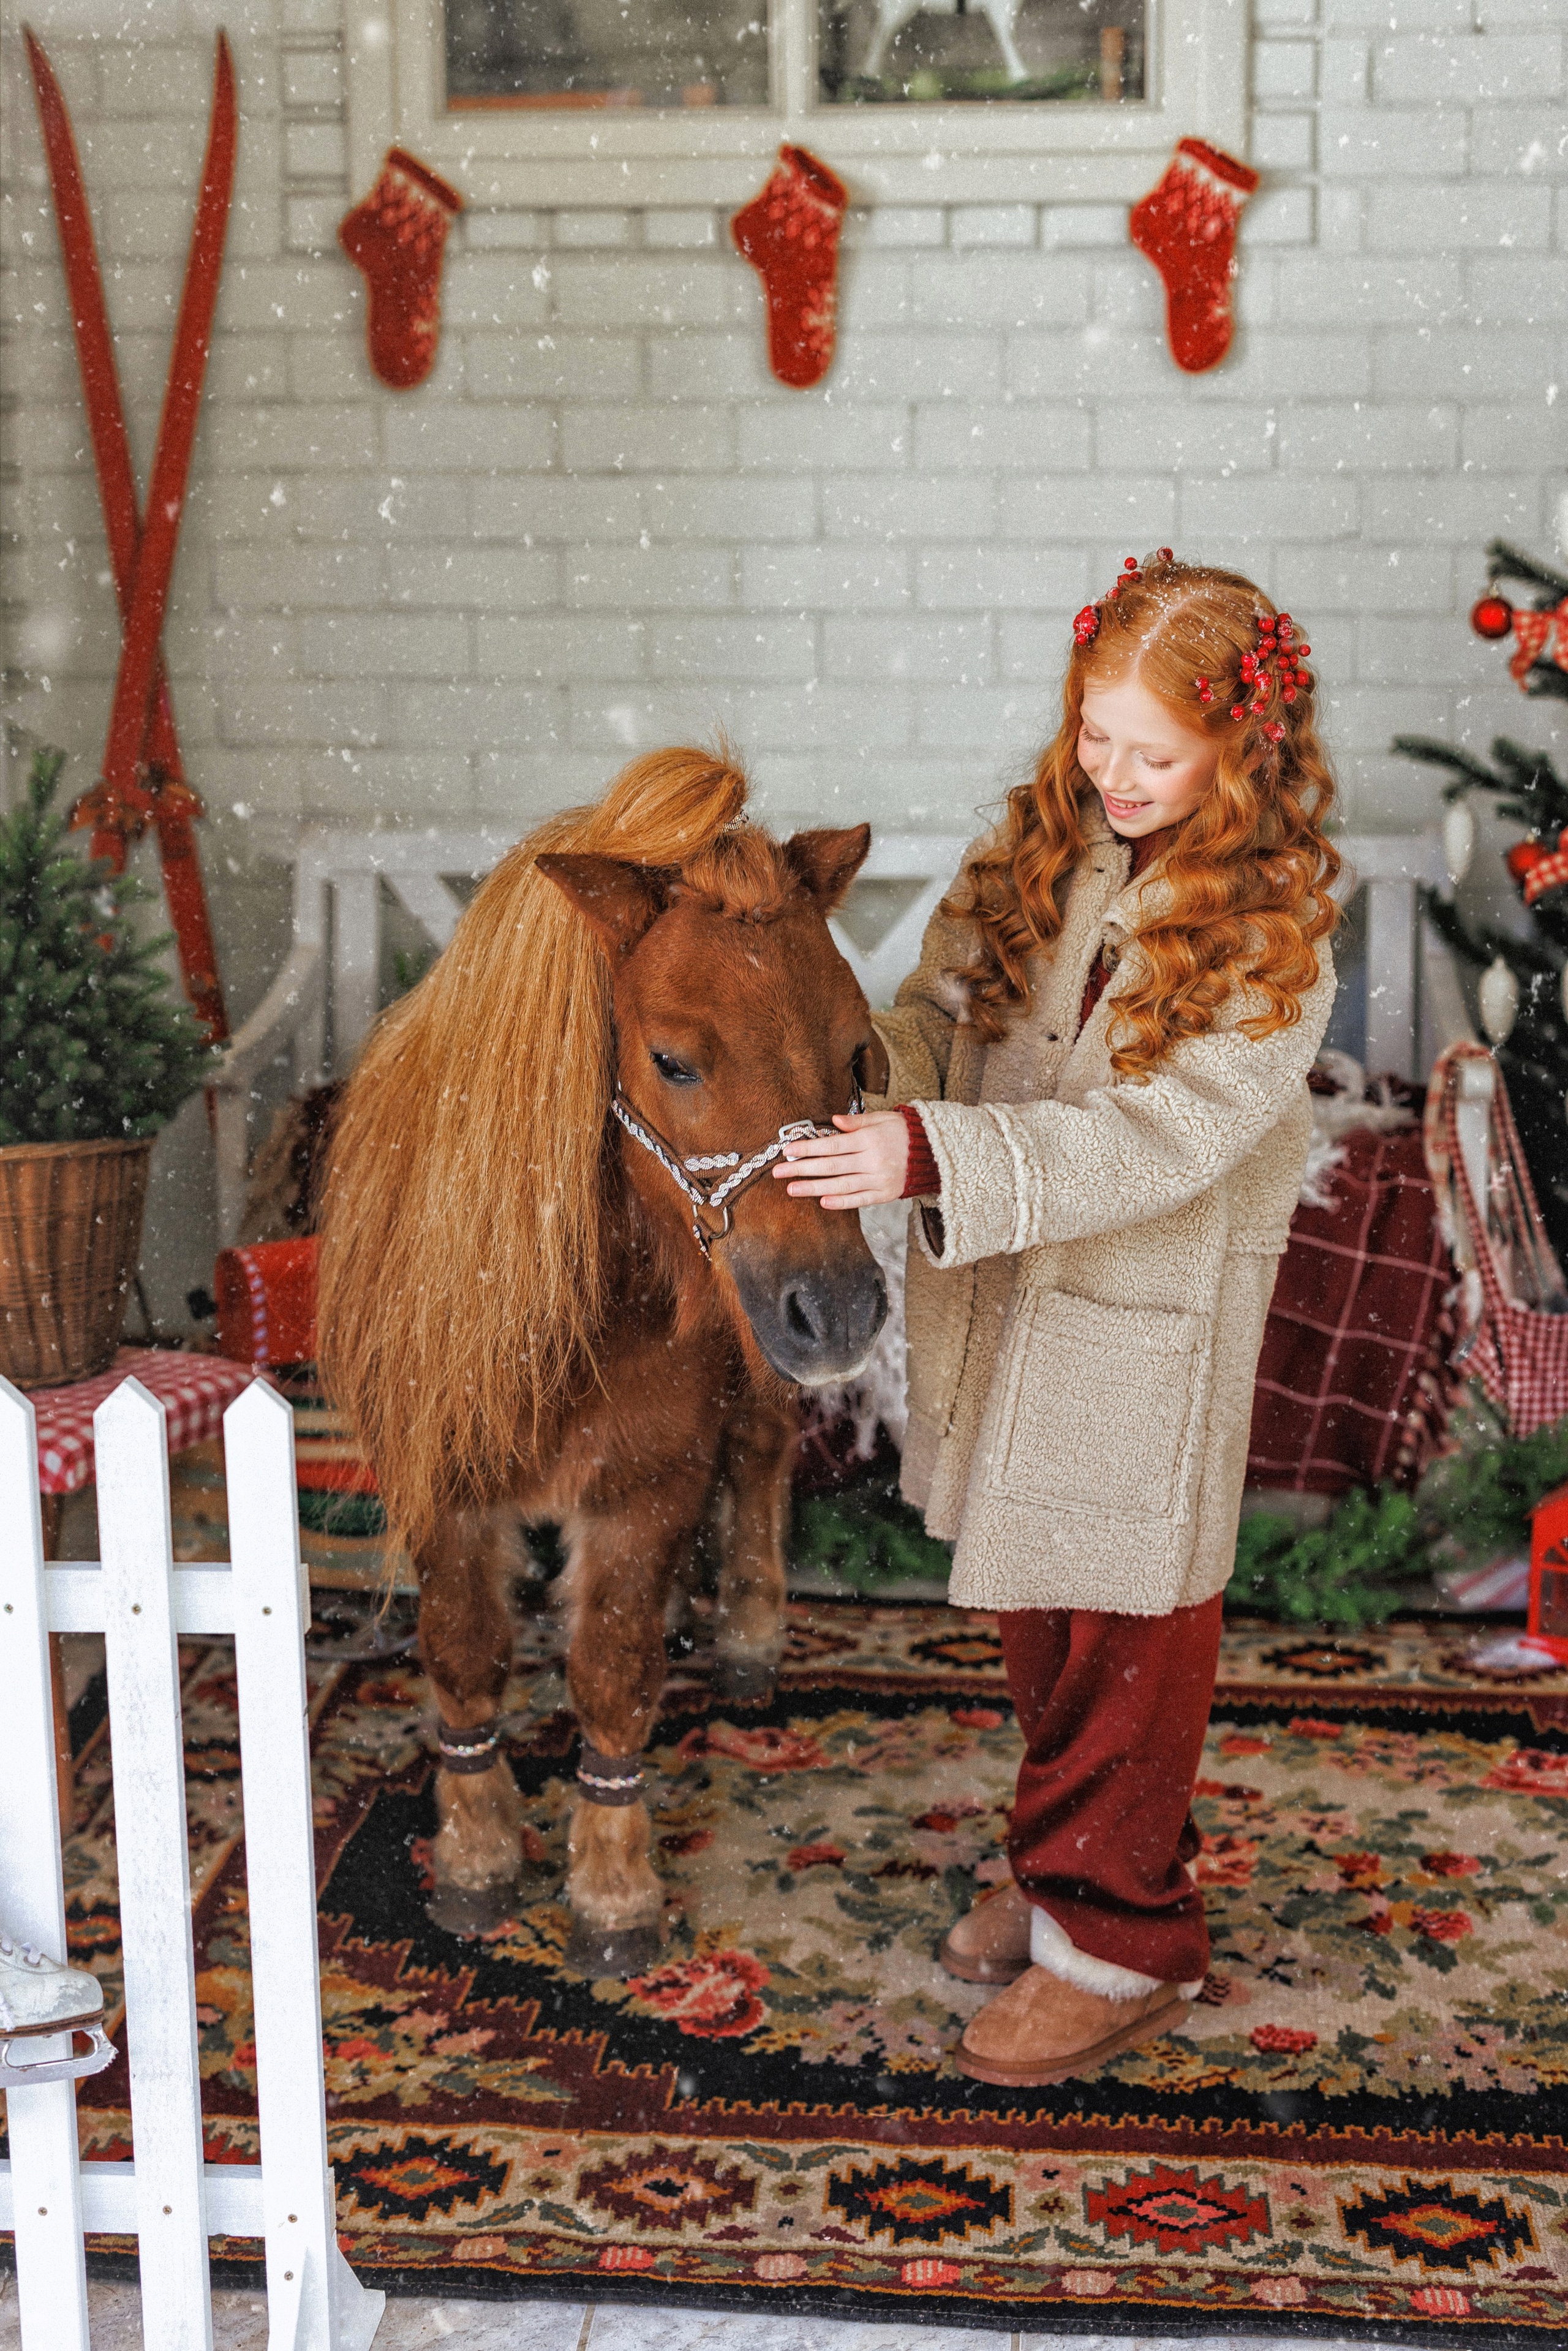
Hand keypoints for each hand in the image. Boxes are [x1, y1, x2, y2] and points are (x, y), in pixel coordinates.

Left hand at [771, 1110, 908, 1209]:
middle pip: (831, 1166)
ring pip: (841, 1185)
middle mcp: (873, 1160)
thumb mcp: (884, 1118)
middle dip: (802, 1169)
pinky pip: (860, 1200)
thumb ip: (858, 1121)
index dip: (808, 1148)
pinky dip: (842, 1202)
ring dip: (814, 1188)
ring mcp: (879, 1179)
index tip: (787, 1150)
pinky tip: (823, 1202)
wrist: (935, 1153)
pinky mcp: (885, 1194)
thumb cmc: (904, 1132)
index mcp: (870, 1139)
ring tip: (792, 1190)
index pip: (832, 1144)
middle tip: (778, 1172)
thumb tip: (833, 1120)